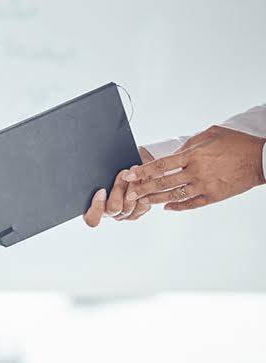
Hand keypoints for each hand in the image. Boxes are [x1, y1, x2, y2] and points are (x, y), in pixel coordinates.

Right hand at [84, 147, 153, 226]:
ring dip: (132, 187)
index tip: (101, 190)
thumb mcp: (100, 173)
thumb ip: (95, 177)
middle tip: (123, 173)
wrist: (128, 170)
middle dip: (118, 189)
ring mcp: (124, 214)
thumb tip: (85, 169)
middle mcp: (109, 214)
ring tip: (134, 171)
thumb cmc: (109, 171)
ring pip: (129, 206)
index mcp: (94, 209)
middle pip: (113, 208)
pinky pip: (142, 205)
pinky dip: (143, 190)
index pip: (92, 218)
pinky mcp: (139, 211)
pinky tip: (143, 177)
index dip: (96, 207)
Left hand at [117, 125, 265, 212]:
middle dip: (143, 188)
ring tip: (144, 201)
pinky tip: (167, 208)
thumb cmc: (236, 143)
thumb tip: (174, 152)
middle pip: (163, 182)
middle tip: (130, 193)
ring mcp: (205, 186)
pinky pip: (191, 204)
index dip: (143, 171)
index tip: (130, 175)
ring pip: (174, 195)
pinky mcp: (214, 196)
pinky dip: (178, 206)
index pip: (161, 165)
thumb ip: (189, 144)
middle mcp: (196, 172)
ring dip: (156, 199)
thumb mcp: (211, 134)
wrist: (262, 159)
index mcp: (193, 155)